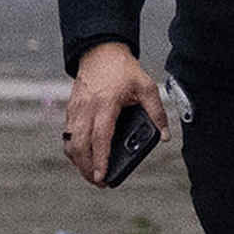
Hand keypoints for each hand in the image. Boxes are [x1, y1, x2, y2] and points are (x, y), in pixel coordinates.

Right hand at [60, 41, 162, 185]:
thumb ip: (157, 112)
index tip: (102, 177)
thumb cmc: (123, 69)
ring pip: (70, 142)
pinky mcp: (71, 109)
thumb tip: (165, 136)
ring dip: (78, 161)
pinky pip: (68, 134)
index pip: (101, 137)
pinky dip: (73, 149)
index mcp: (106, 103)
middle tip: (99, 182)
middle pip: (81, 146)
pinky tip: (83, 156)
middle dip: (87, 168)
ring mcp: (76, 109)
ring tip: (90, 173)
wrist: (100, 50)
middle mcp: (87, 108)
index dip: (100, 160)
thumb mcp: (146, 86)